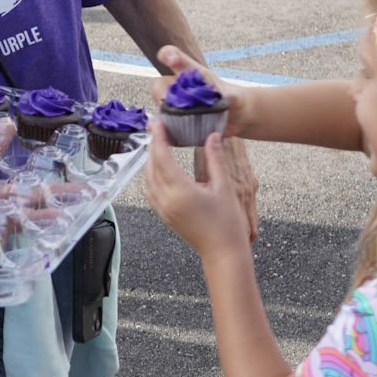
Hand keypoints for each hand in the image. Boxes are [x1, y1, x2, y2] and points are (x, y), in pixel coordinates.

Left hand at [144, 125, 251, 261]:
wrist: (223, 253)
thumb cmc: (227, 223)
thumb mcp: (224, 187)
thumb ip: (215, 159)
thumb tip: (213, 136)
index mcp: (180, 191)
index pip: (162, 158)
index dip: (158, 138)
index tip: (157, 124)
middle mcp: (167, 200)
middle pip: (151, 167)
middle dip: (152, 147)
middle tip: (157, 130)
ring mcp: (163, 210)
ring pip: (148, 180)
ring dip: (151, 161)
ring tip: (158, 146)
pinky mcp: (165, 216)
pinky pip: (151, 192)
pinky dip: (152, 176)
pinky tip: (160, 170)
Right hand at [152, 45, 251, 138]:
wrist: (238, 117)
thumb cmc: (233, 99)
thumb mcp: (233, 95)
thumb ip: (228, 96)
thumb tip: (225, 98)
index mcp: (191, 73)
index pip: (173, 56)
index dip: (168, 55)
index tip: (170, 59)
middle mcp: (180, 88)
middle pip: (159, 85)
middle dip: (161, 93)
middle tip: (171, 101)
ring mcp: (176, 106)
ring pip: (160, 108)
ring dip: (167, 115)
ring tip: (183, 122)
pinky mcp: (177, 124)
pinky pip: (166, 129)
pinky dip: (170, 134)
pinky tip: (182, 136)